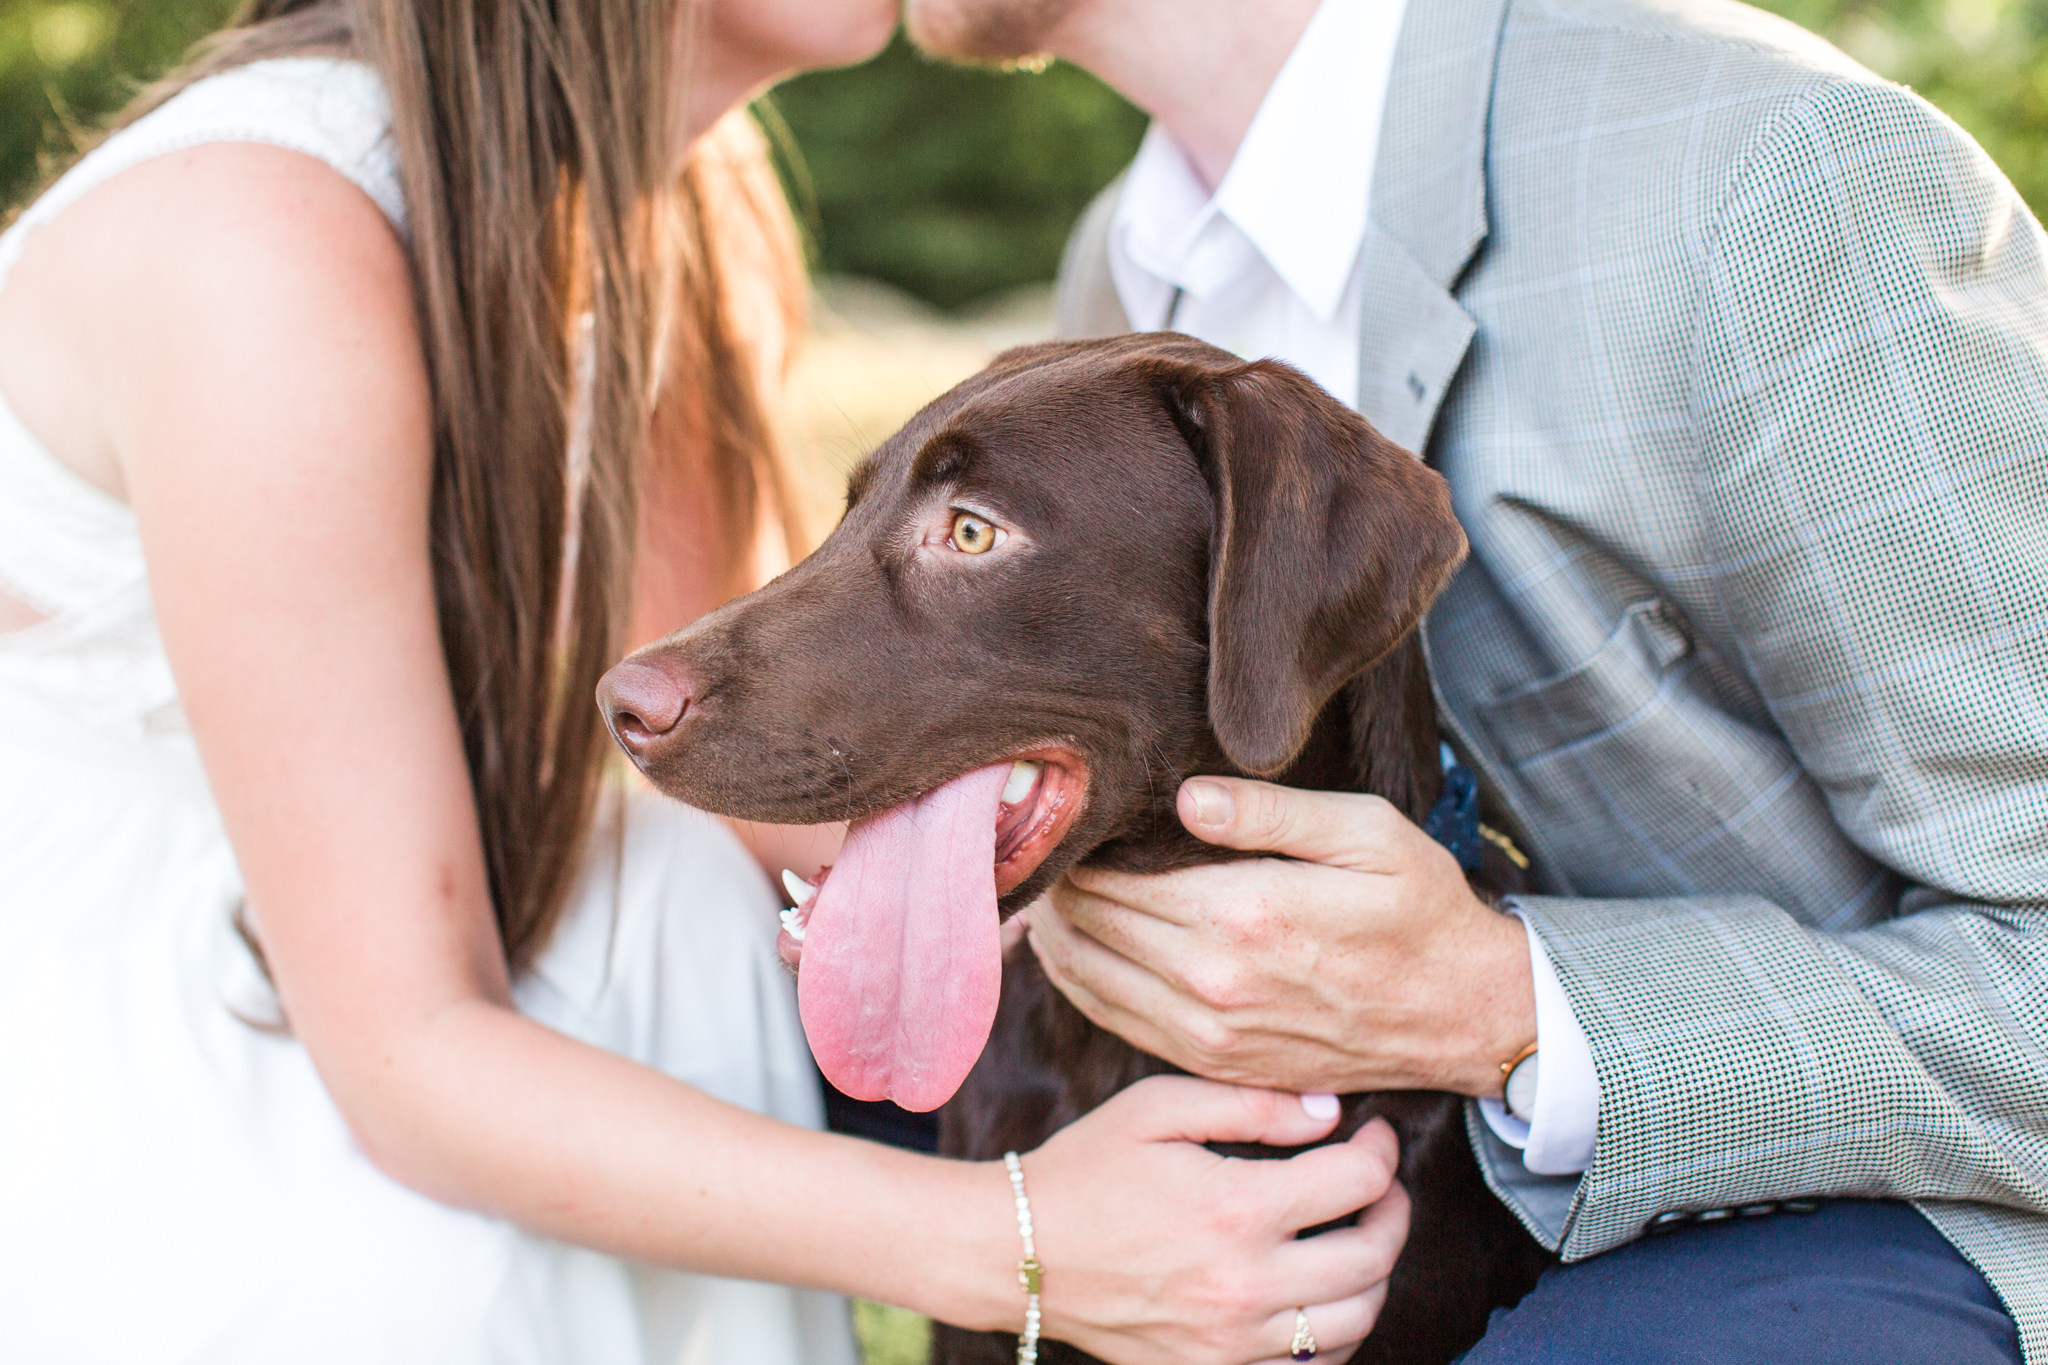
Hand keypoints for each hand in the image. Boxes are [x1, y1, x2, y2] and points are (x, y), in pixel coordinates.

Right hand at [1028, 1076, 1407, 1364]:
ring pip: (1355, 1322)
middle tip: (1381, 1186)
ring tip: (1356, 1236)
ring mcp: (1231, 1342)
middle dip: (1395, 1212)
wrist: (1019, 1253)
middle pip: (1373, 1259)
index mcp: (1235, 1209)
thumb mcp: (1158, 1108)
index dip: (1381, 1152)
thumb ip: (1252, 1104)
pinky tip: (1317, 1291)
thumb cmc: (1087, 1169)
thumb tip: (1330, 1113)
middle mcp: (1244, 1285)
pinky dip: (1334, 1330)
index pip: (1358, 1183)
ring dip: (1373, 1275)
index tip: (1374, 1135)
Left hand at [1029, 777, 1534, 1096]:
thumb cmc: (1419, 909)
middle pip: (1092, 928)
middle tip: (1039, 850)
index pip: (1115, 880)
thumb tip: (1185, 797)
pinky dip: (1084, 986)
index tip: (1060, 818)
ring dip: (1058, 938)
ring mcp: (1212, 1034)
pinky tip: (1074, 952)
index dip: (1077, 849)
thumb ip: (1270, 811)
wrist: (1463, 1014)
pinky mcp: (1218, 1064)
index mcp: (1245, 914)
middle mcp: (1216, 982)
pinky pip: (1120, 1024)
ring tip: (1046, 895)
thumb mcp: (1366, 833)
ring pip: (1092, 981)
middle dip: (1059, 888)